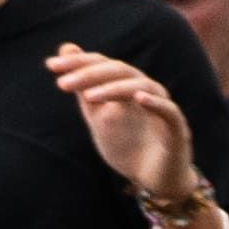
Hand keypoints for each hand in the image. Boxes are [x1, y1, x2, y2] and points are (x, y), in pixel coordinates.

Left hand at [47, 43, 203, 202]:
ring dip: (115, 88)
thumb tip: (65, 49)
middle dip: (90, 74)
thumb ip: (84, 86)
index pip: (103, 66)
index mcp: (128, 87)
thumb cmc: (128, 145)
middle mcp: (148, 91)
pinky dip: (155, 102)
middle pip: (121, 71)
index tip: (50, 66)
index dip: (79, 63)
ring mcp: (163, 108)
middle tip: (62, 83)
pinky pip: (169, 111)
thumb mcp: (98, 115)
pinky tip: (138, 98)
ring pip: (143, 86)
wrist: (153, 179)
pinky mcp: (177, 130)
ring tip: (88, 96)